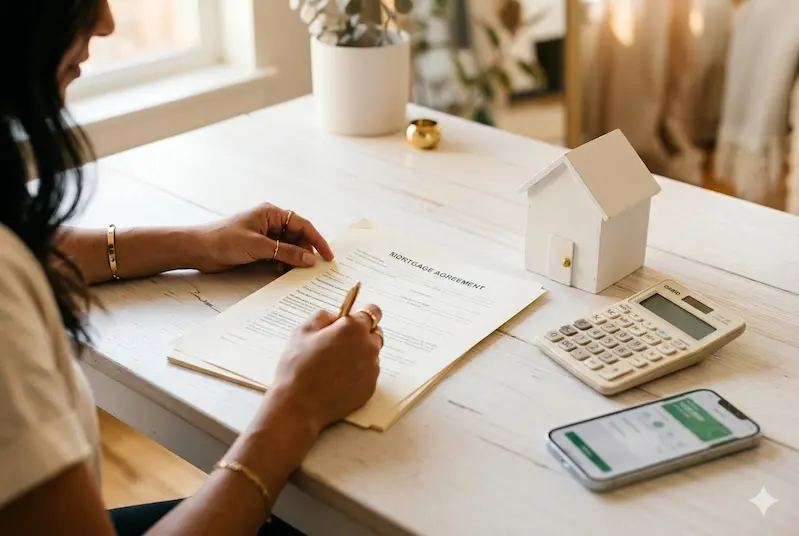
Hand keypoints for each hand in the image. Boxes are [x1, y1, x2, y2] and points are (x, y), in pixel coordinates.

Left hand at [190, 204, 334, 272]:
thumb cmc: (223, 239)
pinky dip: (283, 262)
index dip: (317, 240)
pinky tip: (281, 271)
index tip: (327, 256)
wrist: (198, 249)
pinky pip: (278, 254)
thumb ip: (286, 252)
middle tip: (313, 267)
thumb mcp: (259, 246)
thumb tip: (310, 259)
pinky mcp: (257, 247)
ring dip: (293, 259)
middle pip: (297, 236)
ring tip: (297, 271)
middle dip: (306, 251)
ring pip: (288, 247)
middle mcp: (269, 222)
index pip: (302, 225)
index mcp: (271, 213)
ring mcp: (264, 235)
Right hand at [270, 305, 383, 432]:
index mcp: (353, 329)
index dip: (362, 314)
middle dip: (361, 334)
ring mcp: (371, 369)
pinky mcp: (370, 387)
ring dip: (360, 354)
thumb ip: (323, 316)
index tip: (354, 318)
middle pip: (375, 333)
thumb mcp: (302, 331)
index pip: (373, 312)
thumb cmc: (297, 367)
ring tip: (335, 364)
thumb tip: (335, 316)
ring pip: (371, 354)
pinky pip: (369, 373)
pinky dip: (358, 373)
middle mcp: (368, 347)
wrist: (298, 404)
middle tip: (339, 343)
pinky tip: (338, 378)